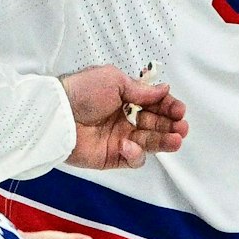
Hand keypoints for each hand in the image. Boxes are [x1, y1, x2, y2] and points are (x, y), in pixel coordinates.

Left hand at [59, 65, 189, 170]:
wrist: (56, 114)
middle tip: (182, 127)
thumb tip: (164, 90)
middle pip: (156, 124)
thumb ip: (141, 89)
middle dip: (172, 125)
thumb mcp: (114, 80)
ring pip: (150, 142)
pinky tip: (129, 144)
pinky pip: (133, 158)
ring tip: (176, 139)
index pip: (155, 104)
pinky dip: (136, 153)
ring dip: (165, 141)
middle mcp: (126, 119)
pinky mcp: (113, 157)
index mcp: (126, 99)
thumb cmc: (83, 91)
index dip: (169, 107)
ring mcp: (121, 139)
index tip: (179, 110)